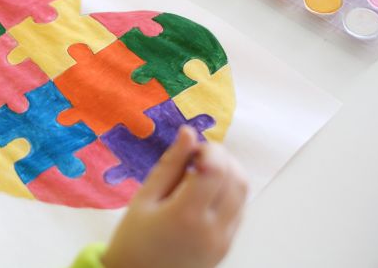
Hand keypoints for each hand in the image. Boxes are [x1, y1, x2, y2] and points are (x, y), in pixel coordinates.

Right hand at [102, 126, 247, 267]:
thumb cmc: (133, 239)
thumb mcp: (144, 198)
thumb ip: (170, 165)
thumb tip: (188, 132)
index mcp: (187, 215)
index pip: (216, 169)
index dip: (209, 149)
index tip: (191, 148)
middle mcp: (212, 229)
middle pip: (237, 179)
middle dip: (223, 157)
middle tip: (197, 155)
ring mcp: (223, 240)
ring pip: (243, 194)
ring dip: (229, 173)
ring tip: (201, 172)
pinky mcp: (227, 246)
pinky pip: (239, 210)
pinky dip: (229, 192)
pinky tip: (205, 192)